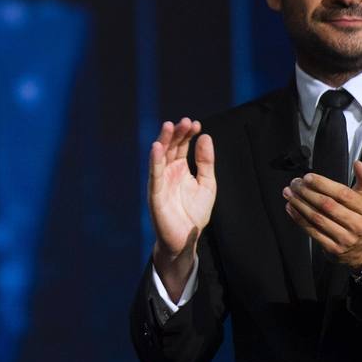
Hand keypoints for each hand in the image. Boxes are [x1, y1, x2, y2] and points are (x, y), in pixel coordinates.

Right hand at [148, 118, 215, 299]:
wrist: (186, 240)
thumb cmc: (194, 213)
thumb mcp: (207, 184)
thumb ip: (206, 162)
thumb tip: (205, 136)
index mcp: (180, 168)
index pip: (182, 145)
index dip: (188, 134)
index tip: (196, 124)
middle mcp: (168, 172)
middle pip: (171, 147)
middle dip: (177, 133)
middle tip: (185, 121)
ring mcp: (160, 181)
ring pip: (160, 157)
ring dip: (163, 141)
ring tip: (169, 126)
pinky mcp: (155, 194)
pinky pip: (154, 175)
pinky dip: (155, 161)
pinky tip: (157, 147)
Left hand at [283, 159, 361, 267]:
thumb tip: (359, 164)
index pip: (342, 194)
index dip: (323, 184)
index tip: (308, 177)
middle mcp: (356, 224)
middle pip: (327, 205)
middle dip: (307, 192)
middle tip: (295, 184)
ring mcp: (344, 237)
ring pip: (317, 218)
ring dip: (300, 204)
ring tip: (289, 193)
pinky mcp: (332, 248)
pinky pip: (312, 231)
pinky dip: (299, 218)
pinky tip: (291, 208)